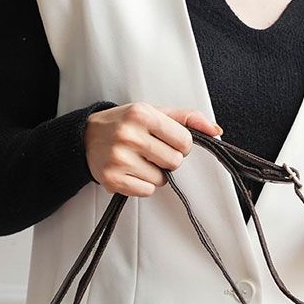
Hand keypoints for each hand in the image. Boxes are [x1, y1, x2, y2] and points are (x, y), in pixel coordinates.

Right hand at [84, 102, 221, 196]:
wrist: (86, 137)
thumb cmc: (125, 124)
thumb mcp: (154, 112)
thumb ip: (187, 119)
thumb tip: (216, 131)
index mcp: (142, 114)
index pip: (184, 141)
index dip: (181, 145)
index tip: (168, 142)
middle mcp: (129, 135)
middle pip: (175, 163)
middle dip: (168, 160)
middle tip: (151, 152)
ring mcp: (119, 158)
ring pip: (161, 180)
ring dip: (154, 174)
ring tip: (138, 161)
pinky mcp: (112, 179)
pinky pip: (146, 191)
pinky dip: (142, 185)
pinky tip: (131, 172)